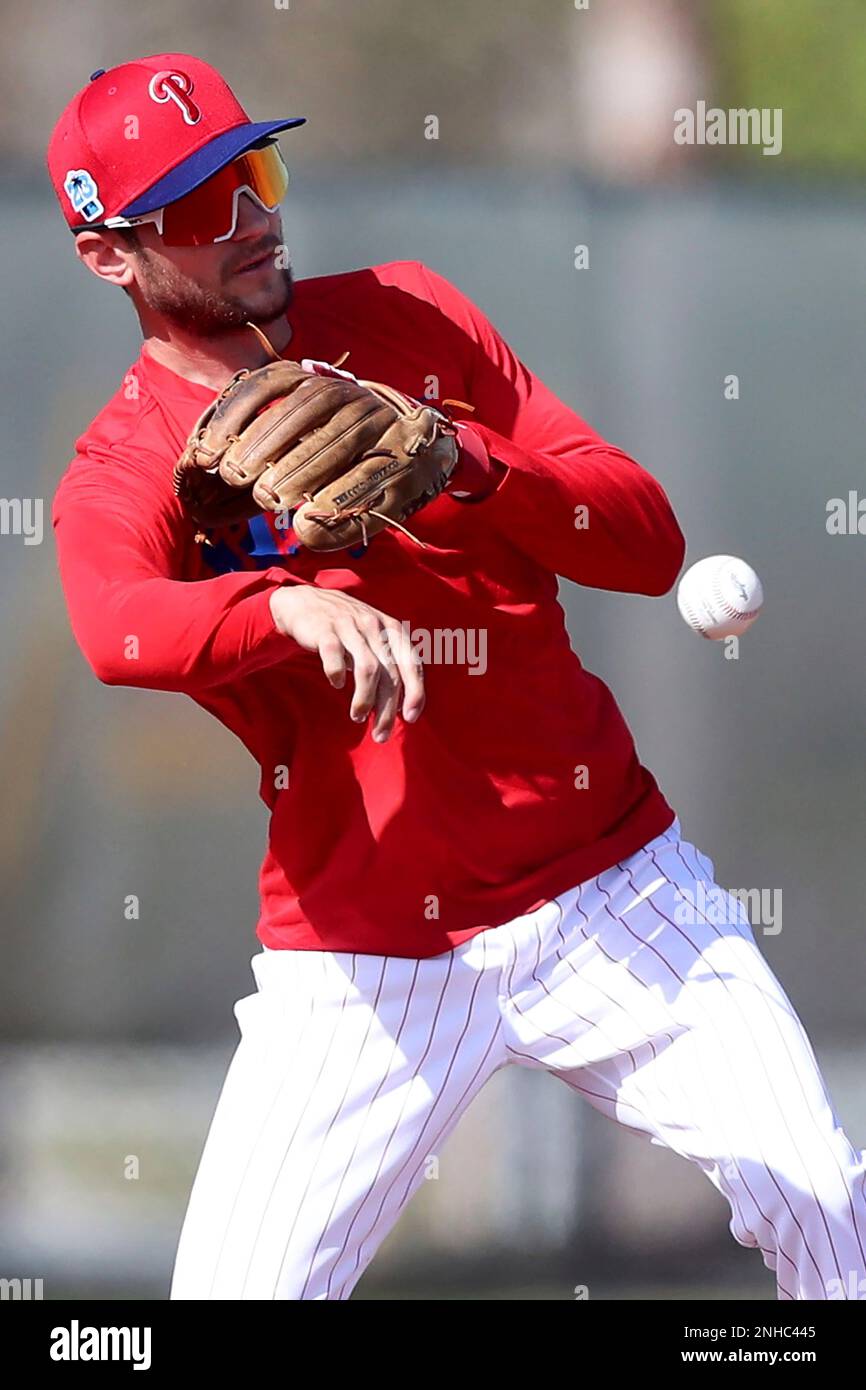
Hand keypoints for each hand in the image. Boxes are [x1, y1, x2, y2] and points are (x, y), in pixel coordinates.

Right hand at [269, 586, 423, 742]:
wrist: (302, 601)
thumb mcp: (372, 638)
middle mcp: (374, 626)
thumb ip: (387, 665)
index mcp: (391, 629)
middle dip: (386, 708)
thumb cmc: (343, 627)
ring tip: (357, 717)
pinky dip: (337, 674)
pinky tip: (336, 685)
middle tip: (380, 734)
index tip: (410, 718)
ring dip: (364, 698)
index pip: (411, 663)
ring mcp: (350, 626)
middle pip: (389, 673)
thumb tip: (397, 707)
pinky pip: (334, 655)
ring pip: (367, 668)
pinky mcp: (325, 630)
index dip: (415, 692)